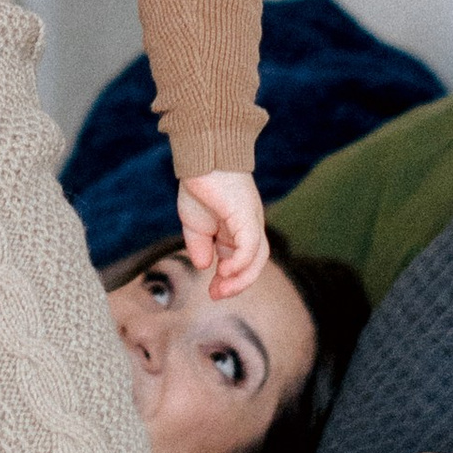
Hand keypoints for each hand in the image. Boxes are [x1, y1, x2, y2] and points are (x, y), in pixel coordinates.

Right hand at [177, 168, 267, 298]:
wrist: (201, 157)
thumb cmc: (199, 185)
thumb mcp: (195, 225)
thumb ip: (200, 247)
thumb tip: (204, 266)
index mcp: (237, 230)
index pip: (241, 262)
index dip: (228, 281)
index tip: (212, 293)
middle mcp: (249, 228)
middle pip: (254, 263)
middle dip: (237, 284)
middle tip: (216, 295)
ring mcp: (251, 221)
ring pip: (257, 257)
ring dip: (241, 278)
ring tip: (221, 288)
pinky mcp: (247, 216)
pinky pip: (251, 246)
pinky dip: (240, 262)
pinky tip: (224, 270)